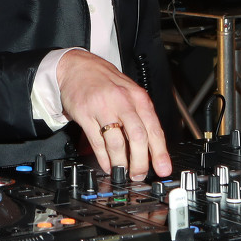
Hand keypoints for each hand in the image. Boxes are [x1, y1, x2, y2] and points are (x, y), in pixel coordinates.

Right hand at [55, 50, 171, 180]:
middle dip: (140, 162)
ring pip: (117, 142)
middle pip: (138, 137)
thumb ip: (140, 117)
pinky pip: (97, 142)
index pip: (154, 129)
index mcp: (138, 98)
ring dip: (121, 163)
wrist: (77, 65)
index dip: (160, 153)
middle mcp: (123, 101)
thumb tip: (152, 148)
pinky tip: (107, 165)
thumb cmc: (105, 81)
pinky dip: (103, 158)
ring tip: (122, 172)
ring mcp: (103, 108)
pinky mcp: (85, 114)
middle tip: (139, 174)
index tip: (163, 169)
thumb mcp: (129, 93)